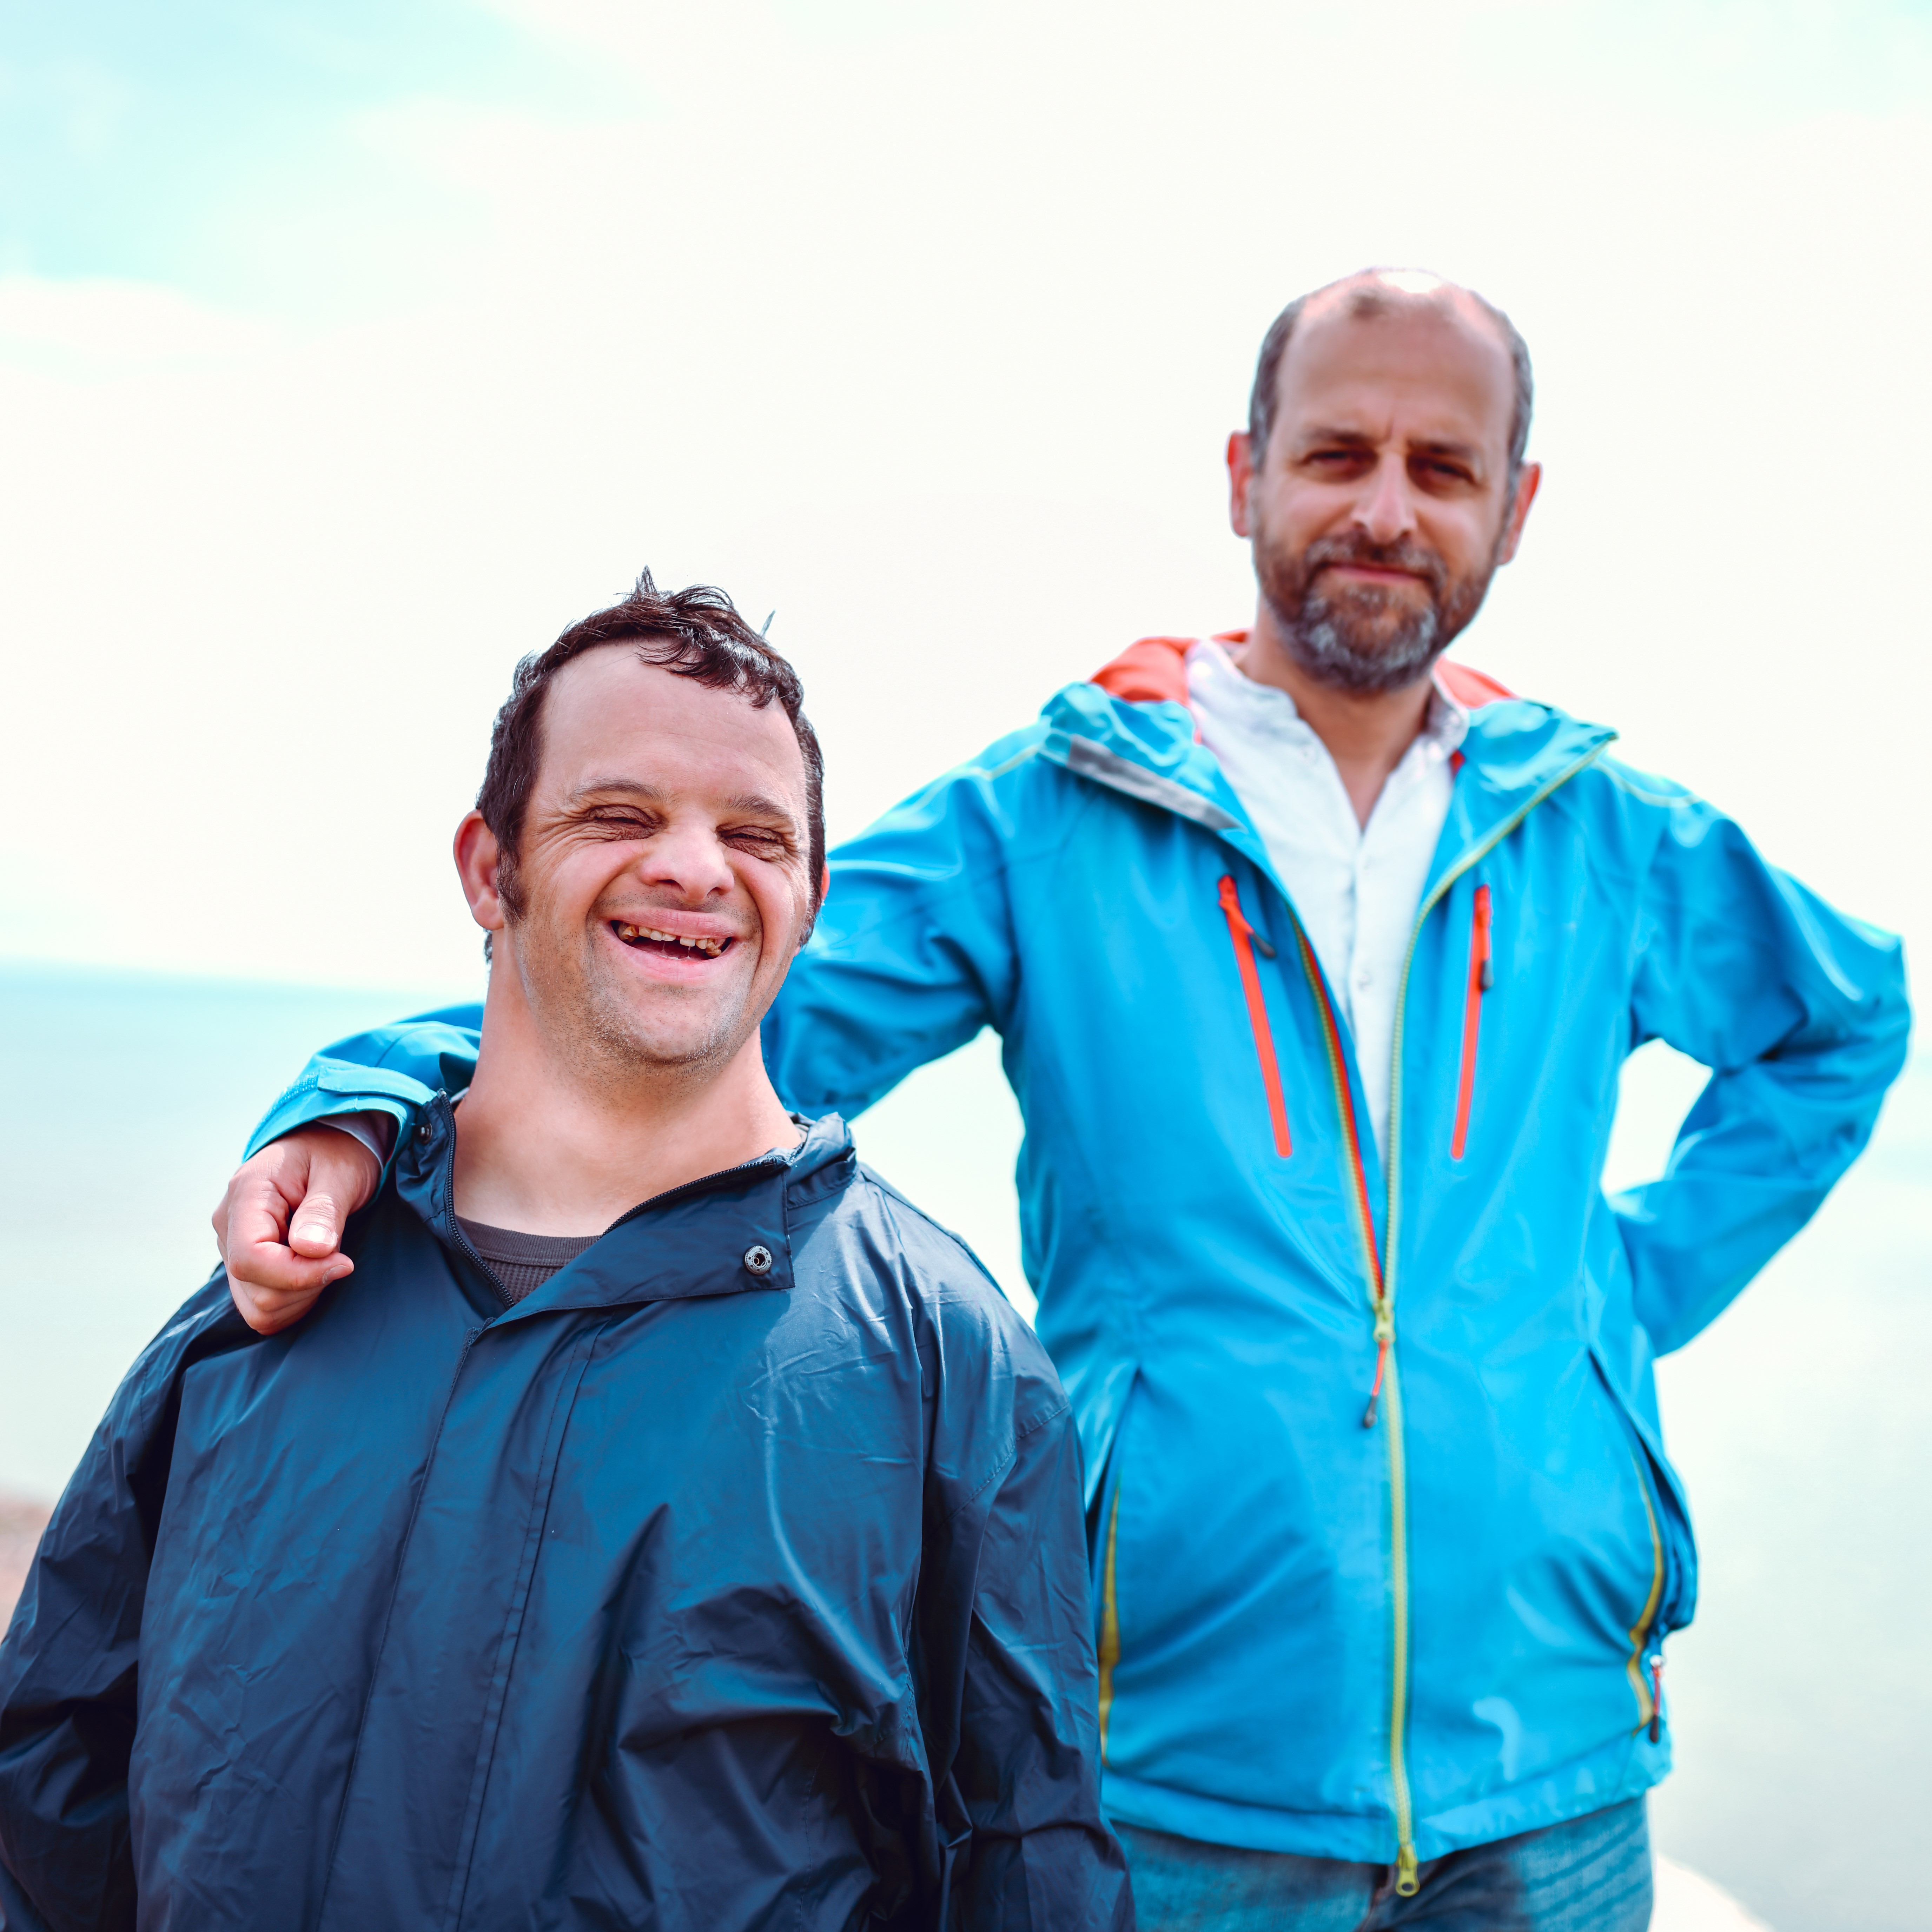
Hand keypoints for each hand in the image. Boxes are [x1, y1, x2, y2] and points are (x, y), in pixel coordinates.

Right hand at [213, 1128, 381, 1334]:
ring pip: (258, 1307)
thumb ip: (323, 1210)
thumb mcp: (340, 1173)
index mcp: (247, 1194)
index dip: (299, 1274)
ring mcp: (231, 1248)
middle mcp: (228, 1226)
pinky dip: (295, 1301)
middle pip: (256, 1291)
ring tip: (327, 1258)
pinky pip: (262, 1307)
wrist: (328, 1147)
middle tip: (340, 1254)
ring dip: (303, 1296)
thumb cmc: (337, 1154)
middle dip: (307, 1285)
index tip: (344, 1262)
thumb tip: (310, 1249)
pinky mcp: (246, 1266)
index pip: (251, 1259)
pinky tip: (316, 1271)